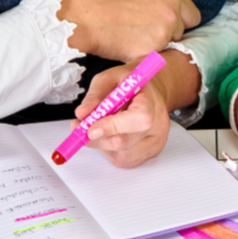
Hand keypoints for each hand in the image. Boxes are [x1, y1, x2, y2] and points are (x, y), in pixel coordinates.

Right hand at [53, 0, 200, 61]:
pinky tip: (123, 48)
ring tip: (128, 37)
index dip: (179, 20)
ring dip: (152, 47)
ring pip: (164, 48)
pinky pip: (149, 61)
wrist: (75, 14)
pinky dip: (139, 58)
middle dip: (164, 34)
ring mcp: (160, 36)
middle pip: (179, 33)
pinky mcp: (147, 54)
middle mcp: (170, 15)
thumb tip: (160, 8)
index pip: (192, 15)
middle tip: (140, 31)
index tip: (167, 24)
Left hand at [73, 50, 200, 167]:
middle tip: (79, 129)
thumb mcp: (110, 78)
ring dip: (102, 146)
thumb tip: (82, 114)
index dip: (112, 127)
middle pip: (124, 141)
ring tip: (97, 130)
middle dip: (97, 138)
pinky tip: (108, 137)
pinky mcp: (150, 153)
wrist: (150, 91)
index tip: (90, 129)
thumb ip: (95, 95)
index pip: (137, 119)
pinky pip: (125, 160)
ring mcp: (156, 141)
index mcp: (151, 101)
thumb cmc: (131, 84)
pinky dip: (110, 151)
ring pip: (122, 155)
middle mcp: (158, 125)